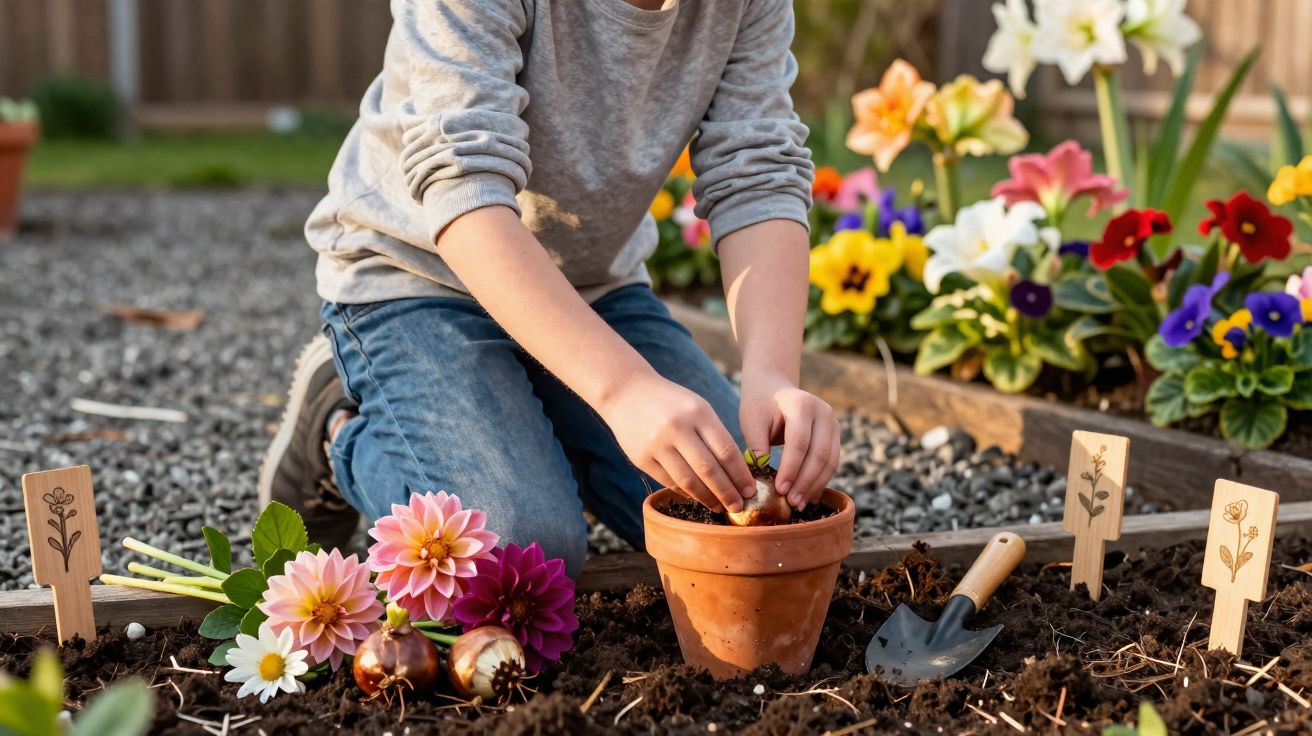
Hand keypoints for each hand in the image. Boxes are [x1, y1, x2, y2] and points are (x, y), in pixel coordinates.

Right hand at [598, 372, 754, 512]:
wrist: (627, 392)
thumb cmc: (671, 402)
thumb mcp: (697, 407)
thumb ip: (715, 435)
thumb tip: (735, 472)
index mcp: (698, 412)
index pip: (726, 450)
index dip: (741, 475)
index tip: (750, 490)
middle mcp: (678, 428)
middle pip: (709, 469)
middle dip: (727, 492)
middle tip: (739, 507)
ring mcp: (657, 444)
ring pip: (688, 480)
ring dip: (707, 498)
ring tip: (719, 507)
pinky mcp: (641, 458)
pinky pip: (669, 481)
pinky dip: (686, 492)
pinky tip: (698, 497)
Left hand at [739, 371, 839, 508]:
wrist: (773, 387)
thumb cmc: (759, 405)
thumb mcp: (752, 421)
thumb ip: (757, 446)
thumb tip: (760, 479)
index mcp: (802, 405)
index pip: (799, 442)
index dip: (791, 469)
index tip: (780, 490)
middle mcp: (824, 412)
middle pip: (819, 453)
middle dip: (805, 481)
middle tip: (791, 502)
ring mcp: (833, 423)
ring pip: (830, 461)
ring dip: (815, 485)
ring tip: (799, 504)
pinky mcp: (834, 435)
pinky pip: (831, 462)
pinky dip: (820, 480)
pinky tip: (808, 495)